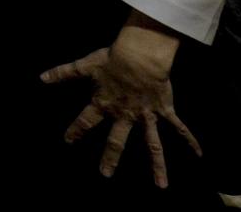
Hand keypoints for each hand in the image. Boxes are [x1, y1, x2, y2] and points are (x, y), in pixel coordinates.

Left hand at [41, 15, 195, 187]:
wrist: (140, 56)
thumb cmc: (112, 59)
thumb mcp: (85, 66)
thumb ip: (63, 73)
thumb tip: (40, 78)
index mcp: (104, 104)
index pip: (85, 121)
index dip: (76, 131)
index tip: (67, 142)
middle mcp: (125, 114)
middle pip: (116, 140)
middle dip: (110, 157)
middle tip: (105, 175)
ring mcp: (146, 115)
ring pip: (152, 144)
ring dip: (157, 165)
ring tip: (161, 186)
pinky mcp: (164, 110)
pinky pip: (179, 128)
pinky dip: (190, 140)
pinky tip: (200, 154)